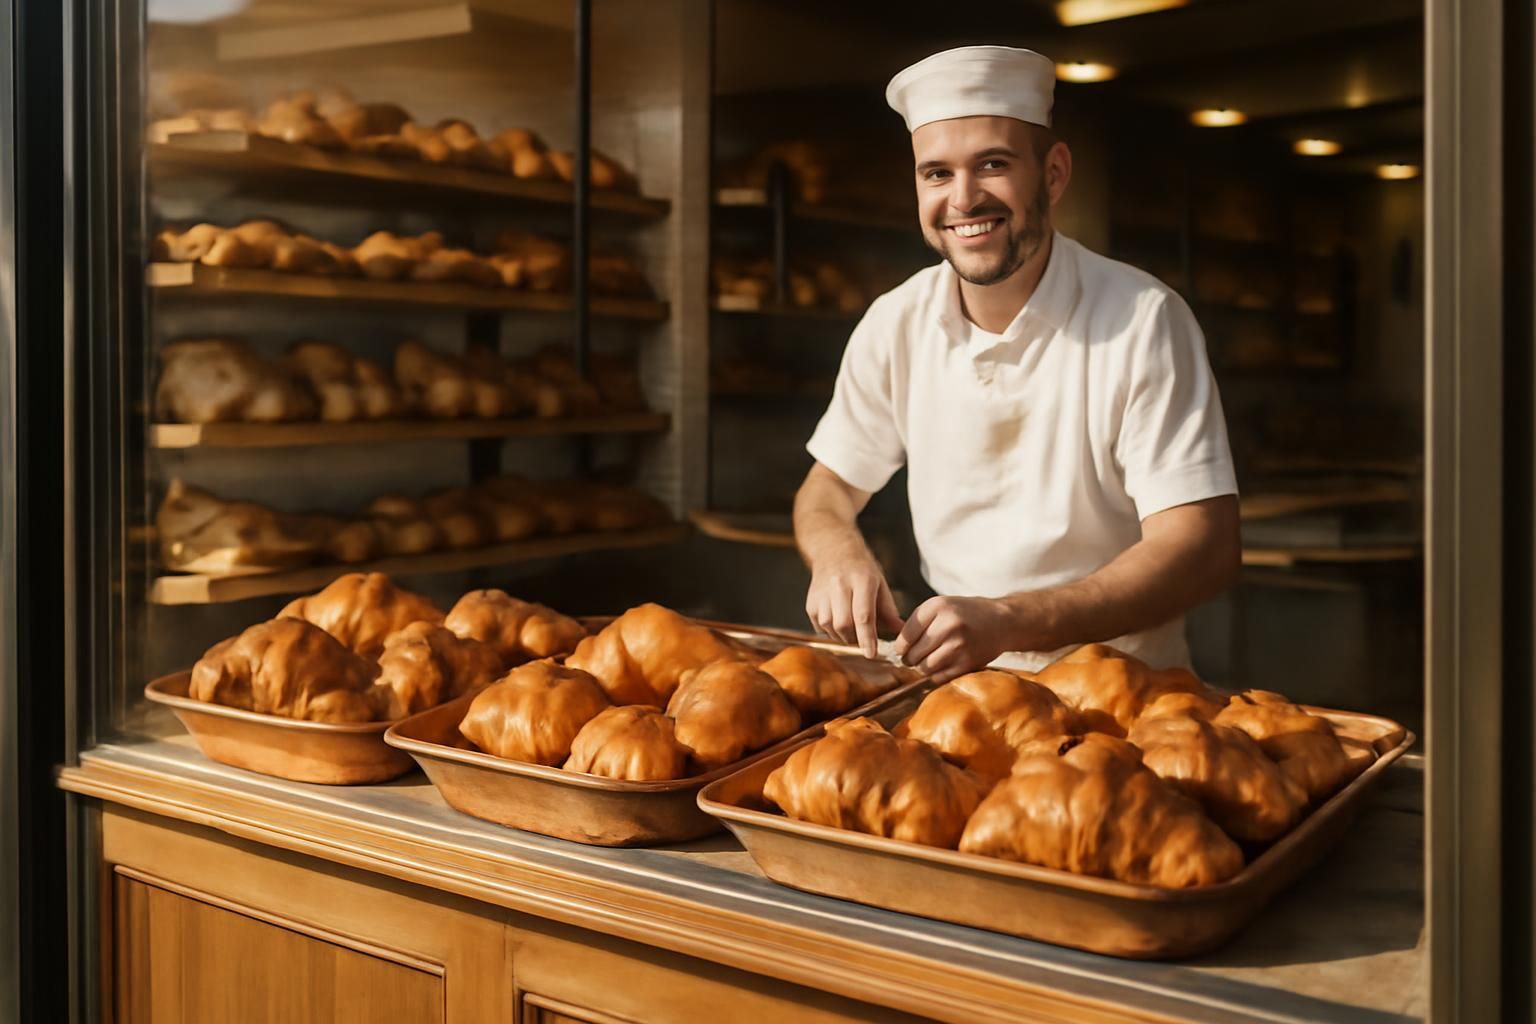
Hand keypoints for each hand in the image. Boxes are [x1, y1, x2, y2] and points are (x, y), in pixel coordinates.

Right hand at [804, 553, 903, 657]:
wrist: (834, 551)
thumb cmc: (862, 570)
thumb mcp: (880, 584)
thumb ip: (889, 611)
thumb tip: (901, 633)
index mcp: (862, 580)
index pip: (864, 615)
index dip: (867, 638)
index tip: (872, 654)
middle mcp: (839, 585)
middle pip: (844, 624)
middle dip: (854, 638)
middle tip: (862, 639)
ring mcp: (822, 593)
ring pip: (830, 627)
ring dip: (842, 635)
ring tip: (851, 626)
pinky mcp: (810, 602)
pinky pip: (820, 626)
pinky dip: (830, 630)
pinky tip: (838, 620)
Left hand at [891, 596, 1026, 682]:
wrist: (1002, 621)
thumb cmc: (965, 614)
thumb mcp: (941, 606)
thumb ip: (918, 622)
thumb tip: (897, 649)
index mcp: (938, 607)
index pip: (906, 635)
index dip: (900, 647)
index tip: (903, 649)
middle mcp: (948, 624)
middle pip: (913, 654)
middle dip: (910, 659)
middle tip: (914, 658)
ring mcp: (959, 645)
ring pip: (925, 668)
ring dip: (922, 668)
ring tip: (927, 661)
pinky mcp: (968, 662)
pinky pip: (939, 677)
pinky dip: (936, 675)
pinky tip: (942, 666)